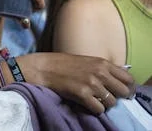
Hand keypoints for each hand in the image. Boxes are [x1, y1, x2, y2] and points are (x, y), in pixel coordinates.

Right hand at [19, 52, 134, 114]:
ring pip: (112, 102)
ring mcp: (92, 84)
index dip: (128, 87)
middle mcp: (100, 73)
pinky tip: (86, 103)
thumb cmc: (62, 64)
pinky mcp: (82, 95)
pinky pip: (99, 109)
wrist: (41, 68)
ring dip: (104, 104)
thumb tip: (118, 80)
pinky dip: (94, 109)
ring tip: (93, 100)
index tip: (122, 92)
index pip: (128, 78)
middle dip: (117, 97)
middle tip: (107, 97)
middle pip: (124, 92)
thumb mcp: (86, 61)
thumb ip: (102, 68)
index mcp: (102, 63)